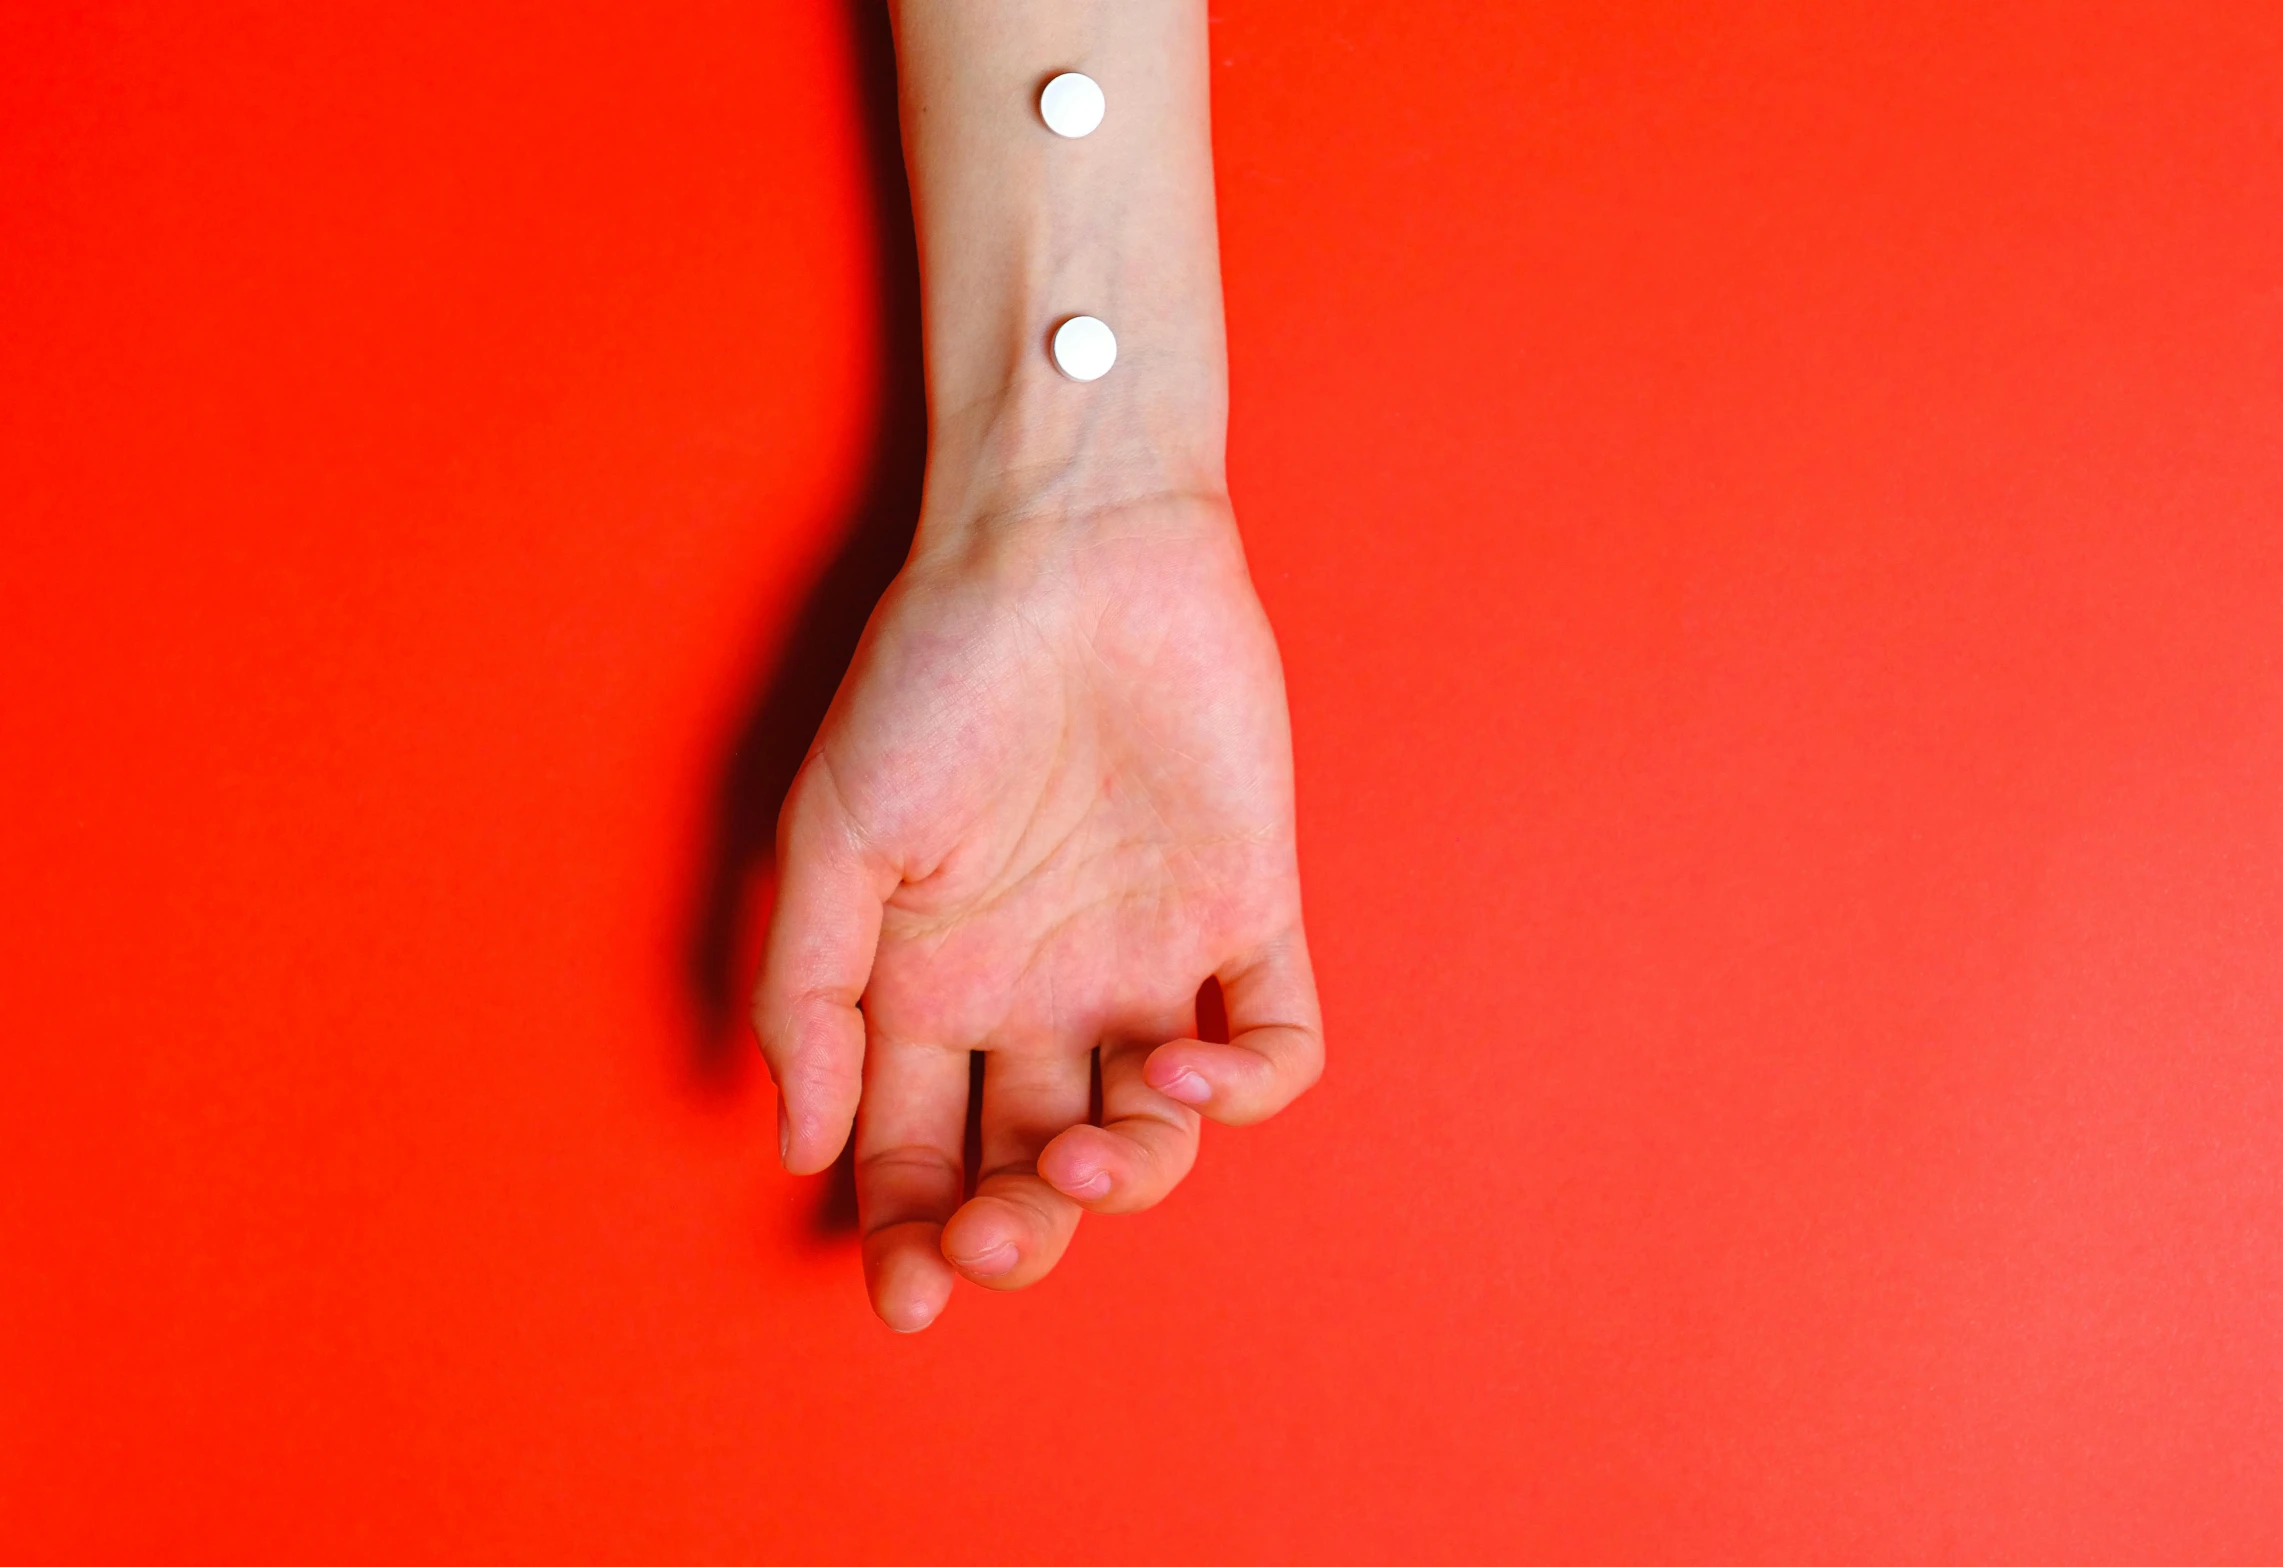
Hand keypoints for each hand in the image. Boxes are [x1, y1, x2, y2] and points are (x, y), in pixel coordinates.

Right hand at [751, 491, 1321, 1331]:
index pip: (920, 1152)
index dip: (909, 1235)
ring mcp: (1148, 959)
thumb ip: (808, 998)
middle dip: (1012, 1231)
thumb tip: (804, 1149)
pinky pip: (1276, 1047)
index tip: (907, 1292)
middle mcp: (1042, 992)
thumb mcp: (831, 838)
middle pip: (1032, 1168)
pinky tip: (1185, 1073)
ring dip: (1120, 1182)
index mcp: (934, 985)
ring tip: (1081, 1153)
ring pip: (1151, 1140)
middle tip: (993, 1234)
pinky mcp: (1247, 912)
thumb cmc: (936, 677)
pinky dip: (1246, 1092)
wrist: (1067, 548)